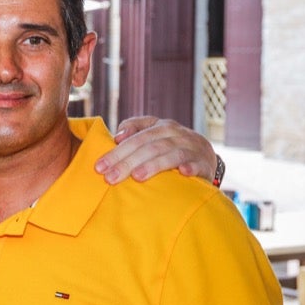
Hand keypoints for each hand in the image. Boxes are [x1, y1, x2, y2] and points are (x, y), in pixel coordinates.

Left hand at [96, 116, 217, 184]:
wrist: (205, 156)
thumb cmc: (171, 146)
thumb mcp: (153, 134)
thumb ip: (134, 130)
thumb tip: (117, 136)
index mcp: (161, 126)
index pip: (136, 138)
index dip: (117, 152)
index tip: (99, 167)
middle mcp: (176, 134)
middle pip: (149, 146)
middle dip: (128, 162)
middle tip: (110, 178)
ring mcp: (192, 147)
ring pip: (171, 154)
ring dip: (154, 165)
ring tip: (137, 177)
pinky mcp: (204, 162)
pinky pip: (197, 164)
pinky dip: (190, 167)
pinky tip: (182, 173)